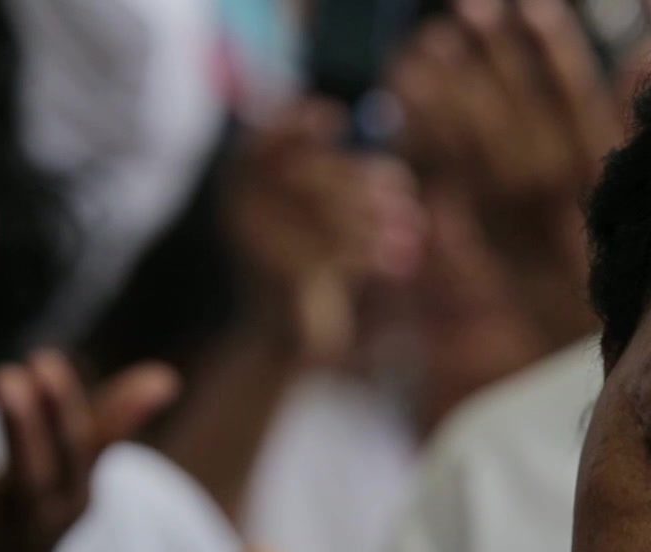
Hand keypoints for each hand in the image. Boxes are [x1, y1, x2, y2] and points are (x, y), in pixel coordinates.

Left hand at [0, 351, 178, 551]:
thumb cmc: (39, 509)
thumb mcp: (78, 474)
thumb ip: (113, 422)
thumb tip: (166, 378)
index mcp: (73, 501)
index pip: (76, 452)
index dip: (62, 405)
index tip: (43, 360)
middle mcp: (32, 522)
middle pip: (30, 474)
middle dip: (20, 420)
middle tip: (3, 375)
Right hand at [225, 102, 424, 362]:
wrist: (288, 333)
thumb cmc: (315, 259)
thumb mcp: (325, 211)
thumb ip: (341, 170)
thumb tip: (383, 123)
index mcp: (242, 179)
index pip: (266, 137)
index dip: (298, 123)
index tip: (336, 118)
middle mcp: (237, 203)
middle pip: (305, 174)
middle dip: (363, 183)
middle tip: (407, 200)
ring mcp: (252, 240)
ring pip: (323, 215)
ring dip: (375, 222)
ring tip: (412, 232)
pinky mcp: (275, 274)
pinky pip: (330, 253)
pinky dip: (370, 256)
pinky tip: (399, 265)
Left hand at [390, 0, 620, 351]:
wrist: (577, 315)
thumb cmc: (617, 236)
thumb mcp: (637, 168)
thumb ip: (637, 97)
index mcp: (595, 171)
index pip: (576, 98)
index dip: (554, 49)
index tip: (535, 6)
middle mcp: (550, 188)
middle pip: (516, 110)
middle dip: (492, 55)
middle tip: (472, 6)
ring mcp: (508, 207)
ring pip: (469, 137)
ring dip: (445, 86)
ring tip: (428, 42)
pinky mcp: (473, 221)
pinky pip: (439, 170)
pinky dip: (417, 129)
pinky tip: (403, 89)